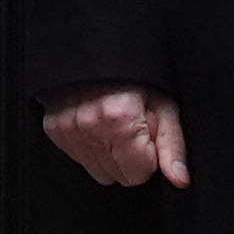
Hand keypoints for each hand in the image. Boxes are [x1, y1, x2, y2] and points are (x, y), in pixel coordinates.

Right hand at [42, 83, 188, 188]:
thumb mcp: (165, 106)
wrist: (100, 53)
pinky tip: (97, 125)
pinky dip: (90, 146)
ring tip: (113, 124)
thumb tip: (180, 180)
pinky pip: (78, 158)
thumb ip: (173, 147)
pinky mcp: (53, 128)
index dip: (147, 157)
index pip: (137, 176)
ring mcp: (68, 127)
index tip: (145, 135)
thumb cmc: (136, 78)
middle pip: (117, 177)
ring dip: (108, 154)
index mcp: (120, 120)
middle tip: (130, 127)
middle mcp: (90, 124)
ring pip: (97, 172)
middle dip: (128, 157)